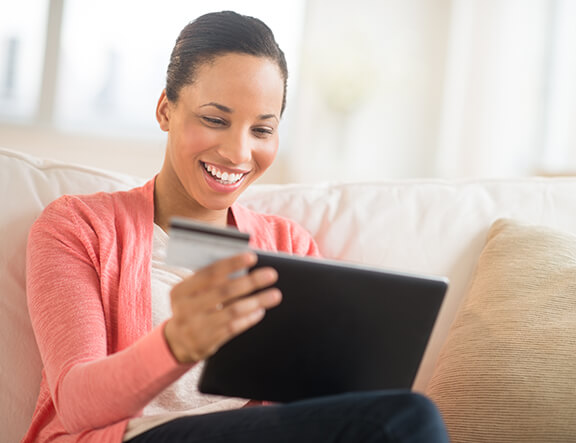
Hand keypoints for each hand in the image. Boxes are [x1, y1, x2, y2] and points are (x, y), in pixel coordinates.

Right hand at [164, 252, 280, 363]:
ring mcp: (196, 327)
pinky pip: (234, 328)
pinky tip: (261, 310)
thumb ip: (209, 281)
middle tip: (270, 274)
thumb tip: (242, 265)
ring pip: (233, 311)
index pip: (209, 273)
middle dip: (250, 282)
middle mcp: (186, 309)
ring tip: (274, 294)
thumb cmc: (192, 307)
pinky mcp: (207, 342)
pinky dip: (249, 318)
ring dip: (256, 301)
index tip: (252, 257)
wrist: (177, 342)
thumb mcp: (191, 293)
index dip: (231, 264)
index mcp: (180, 291)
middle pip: (224, 291)